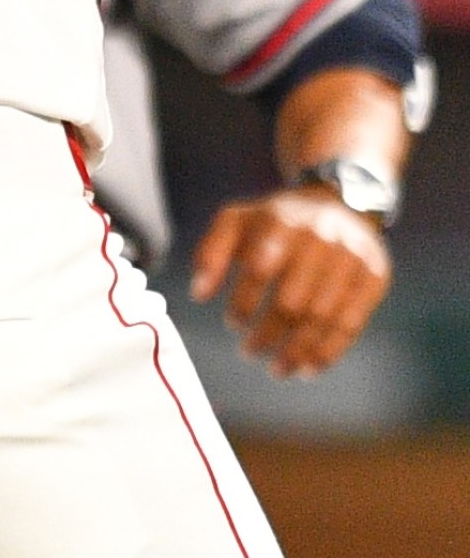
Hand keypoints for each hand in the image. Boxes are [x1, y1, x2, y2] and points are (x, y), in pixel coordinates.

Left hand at [190, 185, 390, 376]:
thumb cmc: (276, 220)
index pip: (259, 270)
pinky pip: (352, 323)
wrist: (341, 203)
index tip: (232, 325)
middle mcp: (321, 239)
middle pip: (292, 300)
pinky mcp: (375, 277)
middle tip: (249, 352)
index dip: (243, 302)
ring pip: (323, 317)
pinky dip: (329, 351)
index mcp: (282, 222)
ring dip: (297, 350)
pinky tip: (308, 368)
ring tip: (277, 370)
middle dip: (268, 333)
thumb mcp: (237, 221)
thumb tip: (198, 295)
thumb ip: (211, 252)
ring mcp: (352, 259)